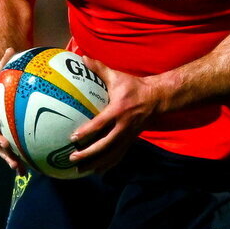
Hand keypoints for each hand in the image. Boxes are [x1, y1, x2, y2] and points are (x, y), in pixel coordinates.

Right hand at [0, 48, 24, 172]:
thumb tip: (11, 47)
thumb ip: (7, 62)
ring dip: (7, 157)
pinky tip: (27, 172)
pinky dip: (18, 162)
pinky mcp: (5, 142)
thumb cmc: (4, 83)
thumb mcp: (4, 72)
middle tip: (5, 144)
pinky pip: (11, 153)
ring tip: (16, 166)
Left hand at [69, 58, 162, 173]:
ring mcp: (128, 136)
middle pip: (105, 145)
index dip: (87, 132)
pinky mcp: (130, 141)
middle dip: (89, 154)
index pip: (101, 124)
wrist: (156, 98)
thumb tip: (82, 57)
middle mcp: (123, 127)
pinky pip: (118, 156)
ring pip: (111, 154)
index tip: (73, 138)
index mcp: (118, 111)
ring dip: (96, 163)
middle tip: (72, 158)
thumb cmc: (134, 87)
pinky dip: (107, 165)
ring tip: (80, 171)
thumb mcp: (117, 76)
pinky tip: (96, 171)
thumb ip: (99, 69)